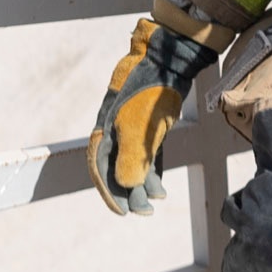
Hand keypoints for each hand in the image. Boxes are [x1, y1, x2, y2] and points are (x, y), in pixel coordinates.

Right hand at [87, 19, 216, 215]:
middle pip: (117, 168)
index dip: (110, 193)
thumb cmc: (150, 91)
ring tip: (155, 202)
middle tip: (143, 212)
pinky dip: (152, 170)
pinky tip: (161, 186)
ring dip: (142, 184)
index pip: (102, 169)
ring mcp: (131, 126)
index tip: (123, 212)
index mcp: (106, 130)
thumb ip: (131, 157)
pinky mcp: (148, 123)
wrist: (169, 59)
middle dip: (128, 193)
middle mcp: (115, 130)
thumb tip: (126, 187)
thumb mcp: (139, 126)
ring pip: (132, 162)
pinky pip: (145, 153)